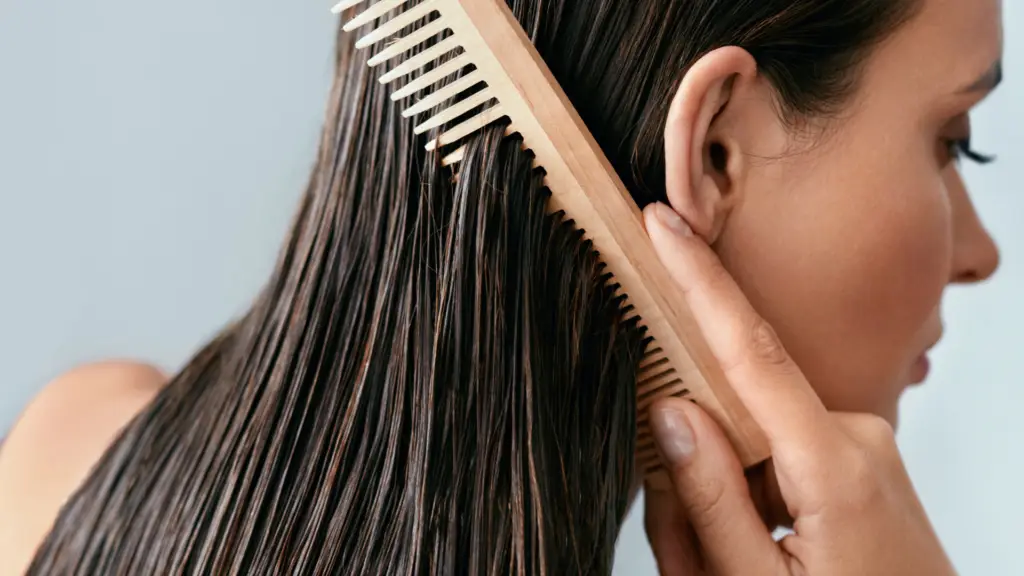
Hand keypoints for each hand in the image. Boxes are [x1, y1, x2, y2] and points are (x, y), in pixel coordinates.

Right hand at [639, 201, 955, 575]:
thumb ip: (708, 496)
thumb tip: (671, 409)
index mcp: (833, 465)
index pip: (751, 351)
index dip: (700, 279)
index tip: (664, 222)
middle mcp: (857, 438)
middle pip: (736, 416)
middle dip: (692, 468)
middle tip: (688, 553)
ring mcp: (864, 448)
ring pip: (754, 443)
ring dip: (722, 497)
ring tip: (727, 568)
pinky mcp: (860, 461)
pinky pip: (781, 457)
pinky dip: (750, 498)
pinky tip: (755, 551)